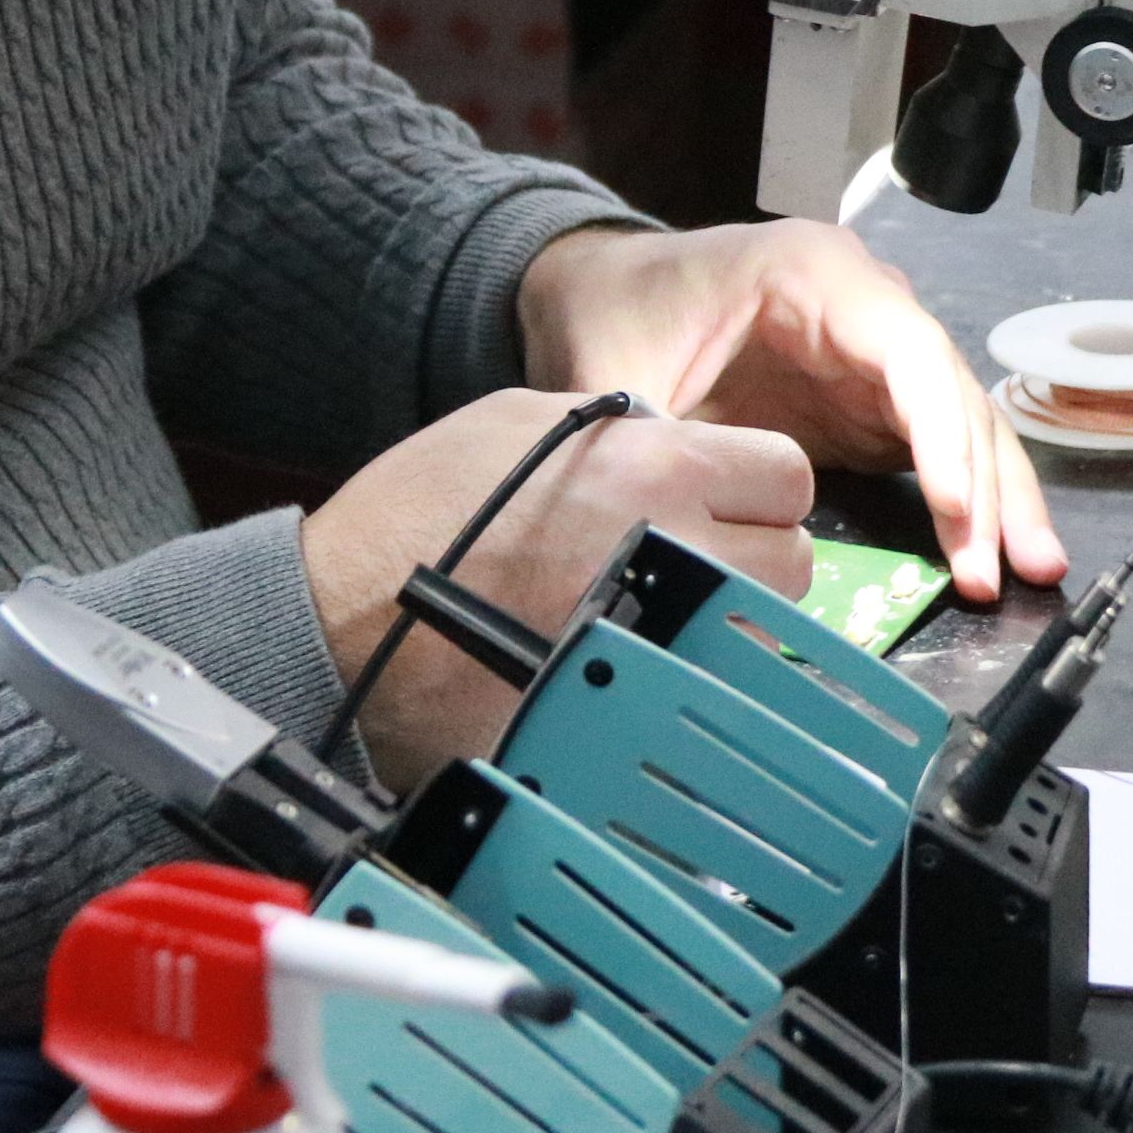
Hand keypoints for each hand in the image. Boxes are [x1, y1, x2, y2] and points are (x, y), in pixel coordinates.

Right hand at [299, 389, 814, 784]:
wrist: (340, 621)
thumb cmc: (419, 514)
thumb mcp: (519, 422)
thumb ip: (624, 428)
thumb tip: (685, 448)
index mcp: (651, 467)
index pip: (787, 474)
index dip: (758, 488)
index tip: (726, 500)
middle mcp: (672, 550)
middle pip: (792, 562)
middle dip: (753, 560)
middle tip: (696, 563)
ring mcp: (658, 640)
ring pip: (760, 638)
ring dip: (728, 625)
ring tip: (661, 618)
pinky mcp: (631, 710)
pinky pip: (703, 697)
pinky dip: (685, 683)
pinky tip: (634, 668)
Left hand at [516, 221, 1067, 607]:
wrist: (605, 291)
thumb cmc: (617, 314)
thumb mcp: (620, 370)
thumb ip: (655, 440)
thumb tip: (682, 528)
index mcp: (813, 273)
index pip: (908, 349)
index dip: (939, 431)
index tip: (955, 510)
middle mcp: (866, 302)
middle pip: (949, 390)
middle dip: (984, 482)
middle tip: (1007, 568)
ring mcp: (876, 351)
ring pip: (960, 420)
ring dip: (997, 496)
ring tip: (1034, 569)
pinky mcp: (870, 400)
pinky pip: (935, 445)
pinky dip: (965, 499)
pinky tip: (992, 554)